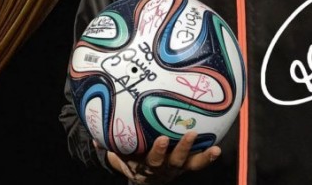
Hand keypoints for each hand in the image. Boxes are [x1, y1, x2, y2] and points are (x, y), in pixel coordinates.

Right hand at [101, 132, 220, 183]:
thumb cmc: (130, 158)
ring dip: (201, 155)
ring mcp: (177, 167)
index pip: (153, 160)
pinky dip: (208, 157)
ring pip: (189, 163)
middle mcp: (164, 168)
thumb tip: (94, 138)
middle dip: (182, 149)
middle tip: (190, 134)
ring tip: (214, 147)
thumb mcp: (119, 156)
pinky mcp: (187, 165)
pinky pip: (198, 163)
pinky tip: (217, 149)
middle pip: (174, 160)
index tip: (162, 139)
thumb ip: (109, 147)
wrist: (142, 178)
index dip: (158, 151)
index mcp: (147, 166)